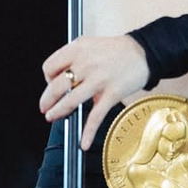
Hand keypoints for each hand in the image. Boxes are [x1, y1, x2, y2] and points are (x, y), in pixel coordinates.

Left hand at [39, 34, 150, 149]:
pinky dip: (87, 132)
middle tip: (44, 107)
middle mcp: (86, 63)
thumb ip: (72, 57)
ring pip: (70, 101)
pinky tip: (83, 142)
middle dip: (46, 100)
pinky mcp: (111, 94)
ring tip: (52, 117)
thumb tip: (56, 78)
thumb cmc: (116, 50)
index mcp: (78, 48)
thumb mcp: (89, 44)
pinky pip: (95, 116)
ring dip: (57, 112)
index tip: (51, 84)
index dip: (47, 78)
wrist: (143, 52)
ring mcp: (99, 79)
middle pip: (56, 86)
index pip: (50, 66)